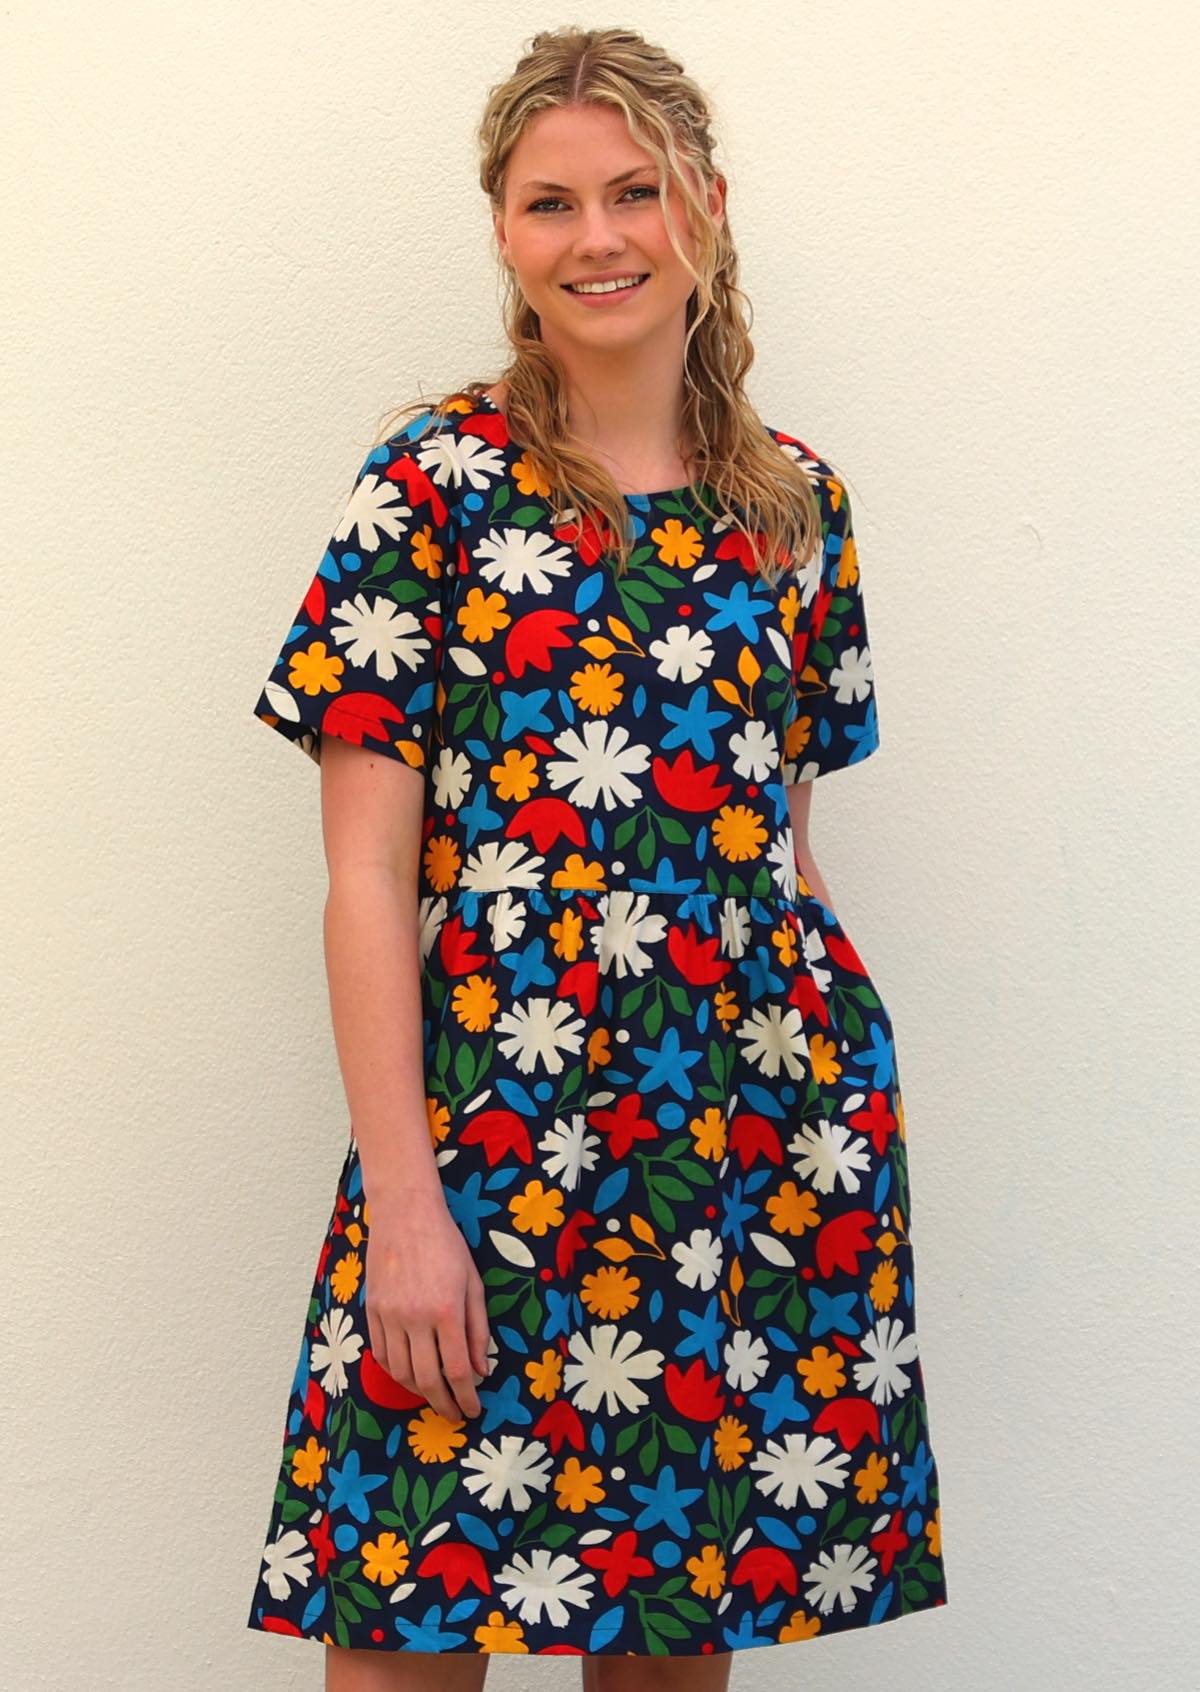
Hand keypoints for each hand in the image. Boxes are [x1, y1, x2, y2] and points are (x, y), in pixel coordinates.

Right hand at [361, 1187, 493, 1421]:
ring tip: (433, 1396)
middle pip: (427, 1379)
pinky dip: (395, 1372)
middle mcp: (416, 1318)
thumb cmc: (446, 1244)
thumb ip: (478, 1329)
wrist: (404, 1214)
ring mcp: (390, 1315)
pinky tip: (408, 1374)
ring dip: (418, 1392)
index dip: (467, 1398)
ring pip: (400, 1372)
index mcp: (447, 1311)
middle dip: (442, 1404)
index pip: (457, 1370)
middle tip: (454, 1415)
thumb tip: (482, 1370)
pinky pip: (381, 1354)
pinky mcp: (372, 1310)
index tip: (473, 1411)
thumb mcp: (473, 1283)